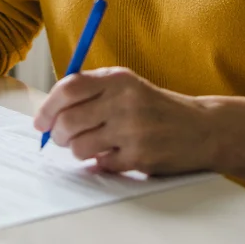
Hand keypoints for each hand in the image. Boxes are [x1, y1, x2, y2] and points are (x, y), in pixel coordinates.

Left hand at [33, 67, 214, 175]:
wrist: (203, 128)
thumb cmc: (156, 107)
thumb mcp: (127, 86)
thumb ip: (92, 92)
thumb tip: (48, 114)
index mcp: (118, 79)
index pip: (69, 88)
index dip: (48, 107)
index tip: (41, 121)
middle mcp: (124, 101)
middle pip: (68, 121)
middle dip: (58, 135)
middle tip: (62, 139)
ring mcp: (133, 130)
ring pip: (79, 147)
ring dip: (78, 151)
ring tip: (91, 146)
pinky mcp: (140, 157)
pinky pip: (101, 165)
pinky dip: (100, 163)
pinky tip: (113, 155)